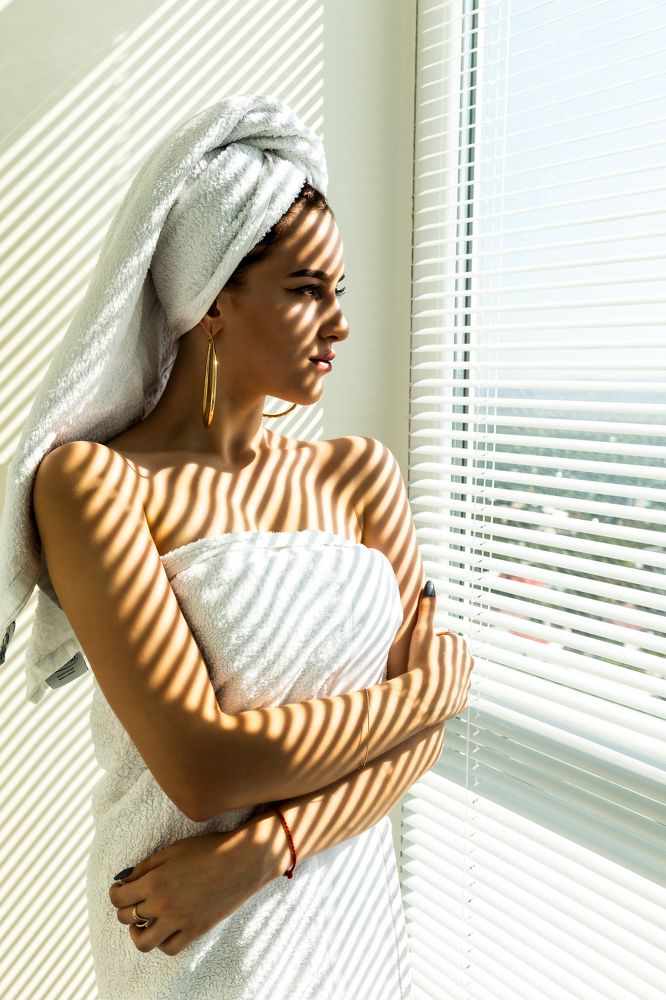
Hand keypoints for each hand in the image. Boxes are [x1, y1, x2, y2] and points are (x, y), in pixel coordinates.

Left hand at [108, 823, 267, 956]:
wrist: (242, 860)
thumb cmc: (208, 849)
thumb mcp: (173, 850)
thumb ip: (145, 866)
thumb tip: (124, 879)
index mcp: (154, 882)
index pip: (119, 898)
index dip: (115, 892)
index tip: (119, 888)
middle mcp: (163, 905)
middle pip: (127, 918)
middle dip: (124, 909)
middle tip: (130, 900)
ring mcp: (179, 921)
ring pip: (144, 941)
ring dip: (137, 933)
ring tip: (141, 923)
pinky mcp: (195, 931)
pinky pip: (169, 948)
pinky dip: (162, 942)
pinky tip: (164, 929)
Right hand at [407, 580, 473, 724]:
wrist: (420, 699)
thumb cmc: (419, 663)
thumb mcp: (421, 632)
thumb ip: (427, 608)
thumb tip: (430, 584)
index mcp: (460, 644)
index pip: (444, 639)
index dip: (430, 643)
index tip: (419, 650)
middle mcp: (469, 663)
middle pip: (450, 656)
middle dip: (438, 658)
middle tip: (420, 664)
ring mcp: (466, 684)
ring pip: (454, 675)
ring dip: (443, 676)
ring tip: (425, 680)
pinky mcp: (462, 702)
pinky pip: (453, 696)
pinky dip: (445, 695)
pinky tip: (433, 694)